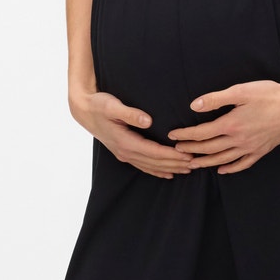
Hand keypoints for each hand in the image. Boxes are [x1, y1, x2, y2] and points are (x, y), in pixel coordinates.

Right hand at [69, 87, 195, 179]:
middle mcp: (126, 152)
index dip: (172, 155)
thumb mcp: (112, 106)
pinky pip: (143, 166)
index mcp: (125, 142)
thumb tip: (148, 121)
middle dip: (176, 164)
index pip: (154, 152)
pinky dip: (157, 171)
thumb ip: (130, 113)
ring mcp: (124, 154)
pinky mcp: (124, 153)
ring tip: (188, 170)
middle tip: (196, 164)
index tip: (188, 155)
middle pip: (155, 162)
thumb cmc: (99, 105)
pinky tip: (168, 174)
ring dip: (170, 169)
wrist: (83, 110)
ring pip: (151, 167)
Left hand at [166, 79, 279, 173]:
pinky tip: (222, 170)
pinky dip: (230, 168)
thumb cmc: (270, 95)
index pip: (201, 133)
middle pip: (209, 149)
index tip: (173, 136)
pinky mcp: (261, 150)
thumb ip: (216, 99)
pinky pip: (242, 164)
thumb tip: (194, 106)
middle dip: (191, 150)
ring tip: (192, 164)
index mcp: (231, 124)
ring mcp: (250, 148)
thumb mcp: (241, 91)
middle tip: (177, 151)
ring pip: (223, 159)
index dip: (185, 135)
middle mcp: (238, 140)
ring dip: (205, 162)